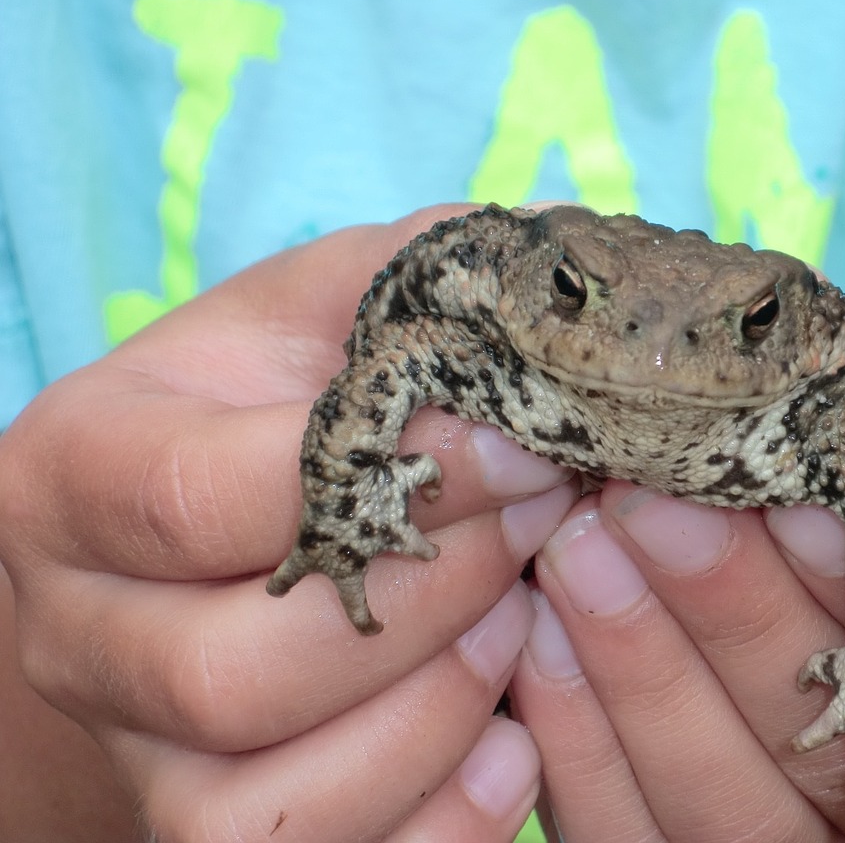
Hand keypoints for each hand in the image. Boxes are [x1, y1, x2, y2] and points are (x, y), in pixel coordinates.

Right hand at [0, 204, 573, 841]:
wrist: (219, 538)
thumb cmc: (281, 406)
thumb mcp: (322, 314)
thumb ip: (407, 285)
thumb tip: (530, 296)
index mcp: (79, 474)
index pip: (209, 497)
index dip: (398, 479)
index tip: (529, 446)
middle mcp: (79, 631)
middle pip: (236, 672)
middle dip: (430, 600)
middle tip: (537, 529)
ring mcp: (141, 752)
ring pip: (273, 802)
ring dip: (441, 710)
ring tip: (523, 617)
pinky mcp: (213, 831)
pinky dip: (446, 819)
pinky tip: (514, 737)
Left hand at [510, 482, 844, 841]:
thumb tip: (769, 448)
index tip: (791, 496)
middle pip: (827, 753)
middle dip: (726, 616)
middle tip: (644, 503)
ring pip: (721, 809)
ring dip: (639, 671)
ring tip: (577, 551)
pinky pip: (628, 834)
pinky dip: (576, 734)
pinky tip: (541, 631)